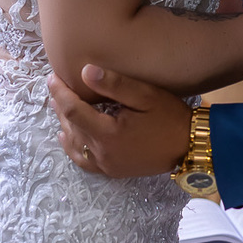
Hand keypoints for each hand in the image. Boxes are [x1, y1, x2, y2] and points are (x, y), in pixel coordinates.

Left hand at [48, 66, 192, 176]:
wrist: (190, 146)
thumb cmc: (170, 117)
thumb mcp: (145, 95)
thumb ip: (115, 84)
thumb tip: (85, 71)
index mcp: (108, 133)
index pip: (73, 110)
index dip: (60, 93)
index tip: (52, 78)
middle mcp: (103, 153)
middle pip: (71, 127)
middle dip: (60, 105)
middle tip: (55, 86)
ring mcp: (107, 165)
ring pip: (75, 144)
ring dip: (65, 124)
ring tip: (59, 106)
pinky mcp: (113, 170)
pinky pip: (84, 161)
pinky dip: (73, 148)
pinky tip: (67, 137)